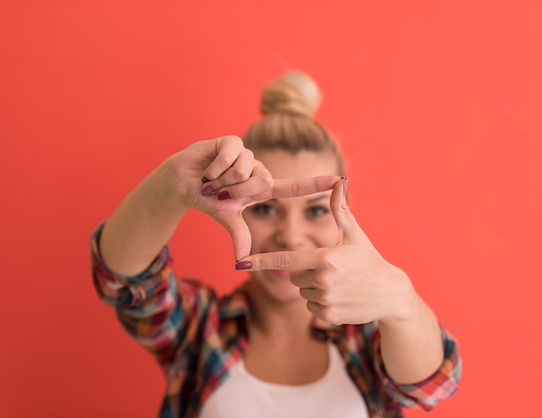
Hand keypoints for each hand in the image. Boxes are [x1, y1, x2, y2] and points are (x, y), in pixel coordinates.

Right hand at [167, 136, 340, 259]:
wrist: (182, 183)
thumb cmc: (208, 199)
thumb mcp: (226, 219)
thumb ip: (239, 235)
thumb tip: (242, 261)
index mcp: (263, 188)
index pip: (294, 187)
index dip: (316, 184)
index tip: (339, 181)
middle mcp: (258, 169)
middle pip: (262, 182)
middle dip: (236, 191)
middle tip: (221, 191)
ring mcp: (246, 154)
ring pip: (245, 170)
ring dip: (224, 180)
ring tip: (213, 179)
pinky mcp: (232, 142)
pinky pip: (232, 157)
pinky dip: (216, 168)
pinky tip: (208, 169)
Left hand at [237, 178, 417, 324]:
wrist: (390, 294)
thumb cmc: (370, 260)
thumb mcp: (355, 235)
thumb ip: (340, 210)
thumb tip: (337, 182)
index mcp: (325, 258)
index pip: (284, 259)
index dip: (260, 261)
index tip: (241, 263)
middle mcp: (322, 280)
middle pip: (293, 275)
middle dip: (305, 272)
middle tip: (331, 270)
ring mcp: (325, 300)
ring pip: (302, 292)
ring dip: (314, 288)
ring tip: (339, 284)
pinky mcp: (328, 316)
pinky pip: (311, 308)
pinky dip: (321, 303)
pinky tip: (340, 297)